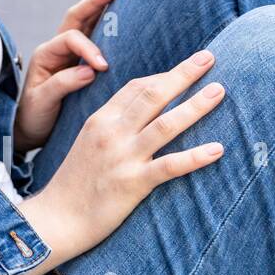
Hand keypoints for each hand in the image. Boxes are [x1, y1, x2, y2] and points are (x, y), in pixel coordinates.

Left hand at [13, 0, 118, 152]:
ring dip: (102, 10)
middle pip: (76, 18)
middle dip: (95, 2)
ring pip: (86, 25)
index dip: (89, 48)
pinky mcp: (78, 64)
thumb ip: (63, 84)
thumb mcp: (43, 101)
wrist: (29, 130)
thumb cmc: (34, 116)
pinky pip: (94, 40)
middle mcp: (56, 50)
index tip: (103, 66)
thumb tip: (90, 70)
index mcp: (45, 54)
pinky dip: (108, 30)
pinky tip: (125, 24)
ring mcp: (67, 55)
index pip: (71, 39)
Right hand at [22, 49, 225, 257]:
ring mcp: (122, 157)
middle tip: (208, 58)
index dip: (163, 75)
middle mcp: (110, 132)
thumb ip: (112, 126)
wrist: (56, 217)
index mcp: (99, 120)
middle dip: (182, 74)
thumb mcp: (87, 143)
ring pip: (164, 124)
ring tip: (218, 91)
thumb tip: (139, 114)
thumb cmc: (74, 183)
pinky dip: (195, 156)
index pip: (135, 87)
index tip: (187, 67)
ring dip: (195, 106)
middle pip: (151, 95)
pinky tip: (218, 149)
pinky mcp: (132, 183)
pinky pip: (169, 166)